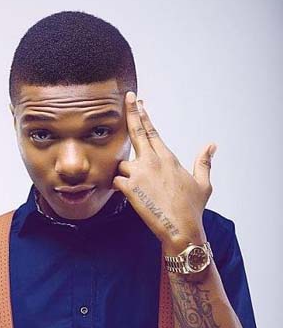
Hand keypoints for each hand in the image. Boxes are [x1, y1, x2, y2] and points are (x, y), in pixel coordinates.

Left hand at [112, 91, 216, 250]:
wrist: (181, 229)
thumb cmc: (192, 208)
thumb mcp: (203, 183)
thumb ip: (204, 162)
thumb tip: (212, 145)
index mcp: (168, 158)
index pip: (153, 132)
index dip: (144, 116)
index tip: (139, 103)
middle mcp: (152, 161)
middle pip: (137, 132)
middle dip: (131, 113)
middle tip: (127, 98)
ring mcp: (140, 174)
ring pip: (122, 163)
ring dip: (126, 172)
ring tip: (140, 189)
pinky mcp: (130, 188)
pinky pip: (116, 181)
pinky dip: (119, 186)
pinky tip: (129, 194)